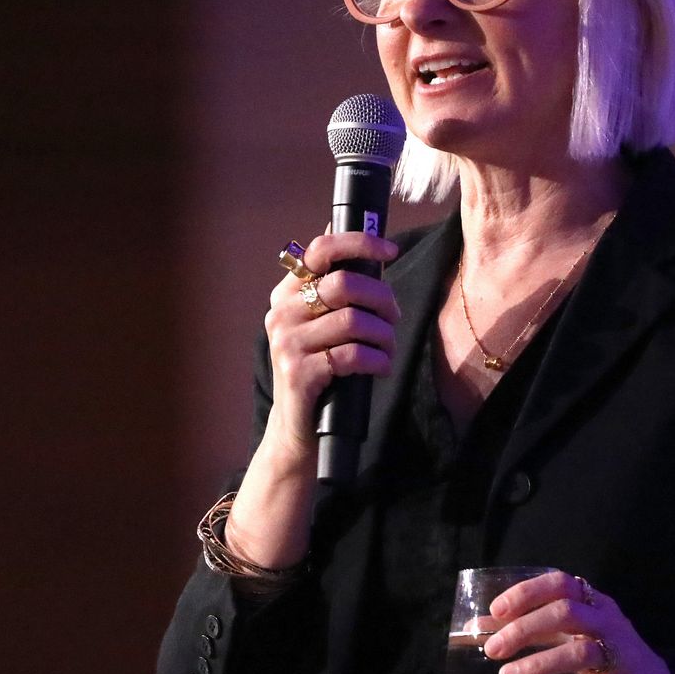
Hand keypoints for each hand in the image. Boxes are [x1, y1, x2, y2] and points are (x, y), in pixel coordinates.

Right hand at [224, 232, 400, 573]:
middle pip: (345, 283)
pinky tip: (379, 368)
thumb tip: (366, 246)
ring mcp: (286, 343)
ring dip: (383, 335)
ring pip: (353, 319)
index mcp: (286, 293)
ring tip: (387, 349)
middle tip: (393, 318)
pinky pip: (352, 355)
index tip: (389, 250)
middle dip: (382, 298)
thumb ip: (337, 289)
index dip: (358, 242)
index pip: (320, 249)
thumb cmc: (320, 372)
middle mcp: (280, 312)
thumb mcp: (322, 326)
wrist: (297, 431)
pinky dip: (376, 360)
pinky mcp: (298, 373)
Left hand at [482, 570, 674, 673]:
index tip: (496, 610)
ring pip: (579, 654)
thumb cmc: (610, 660)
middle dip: (525, 628)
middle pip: (566, 613)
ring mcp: (624, 659)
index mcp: (596, 605)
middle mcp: (611, 625)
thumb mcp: (574, 638)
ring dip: (538, 664)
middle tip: (493, 650)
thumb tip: (479, 627)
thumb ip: (533, 630)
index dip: (527, 593)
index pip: (561, 583)